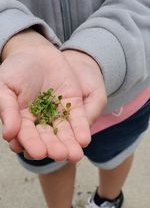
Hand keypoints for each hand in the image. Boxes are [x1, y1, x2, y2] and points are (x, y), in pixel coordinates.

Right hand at [0, 29, 105, 160]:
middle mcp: (41, 121)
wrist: (35, 52)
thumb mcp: (5, 86)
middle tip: (60, 155)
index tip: (39, 153)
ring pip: (64, 132)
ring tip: (75, 154)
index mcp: (22, 120)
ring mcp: (58, 114)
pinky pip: (78, 119)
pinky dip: (81, 129)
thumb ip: (7, 109)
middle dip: (54, 147)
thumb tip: (9, 134)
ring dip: (70, 144)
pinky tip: (85, 140)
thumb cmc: (15, 69)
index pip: (27, 135)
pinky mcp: (73, 105)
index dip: (32, 144)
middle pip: (48, 138)